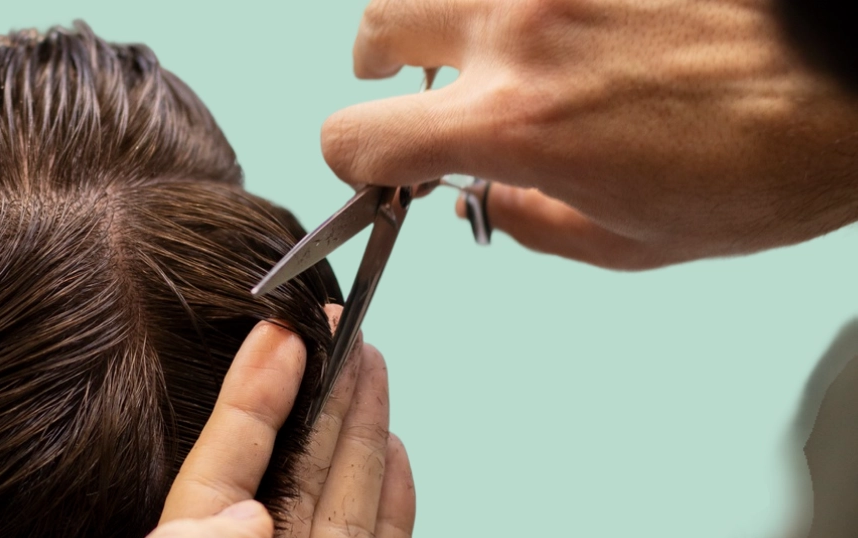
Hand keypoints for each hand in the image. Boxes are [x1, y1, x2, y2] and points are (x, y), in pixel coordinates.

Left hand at [150, 305, 415, 536]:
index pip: (229, 453)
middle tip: (338, 326)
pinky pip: (381, 536)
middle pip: (299, 459)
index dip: (255, 389)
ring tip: (371, 360)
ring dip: (363, 423)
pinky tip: (396, 448)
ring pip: (344, 489)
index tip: (280, 332)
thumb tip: (249, 517)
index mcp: (208, 533)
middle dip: (323, 388)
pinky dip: (393, 494)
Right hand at [321, 0, 857, 268]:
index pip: (359, 134)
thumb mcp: (625, 241)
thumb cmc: (759, 169)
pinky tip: (540, 27)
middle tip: (400, 80)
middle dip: (377, 65)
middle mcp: (524, 33)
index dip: (354, 162)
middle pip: (378, 23)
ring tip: (468, 42)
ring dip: (434, 15)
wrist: (845, 96)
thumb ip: (525, 221)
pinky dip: (508, 5)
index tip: (376, 164)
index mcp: (516, 122)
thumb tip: (482, 199)